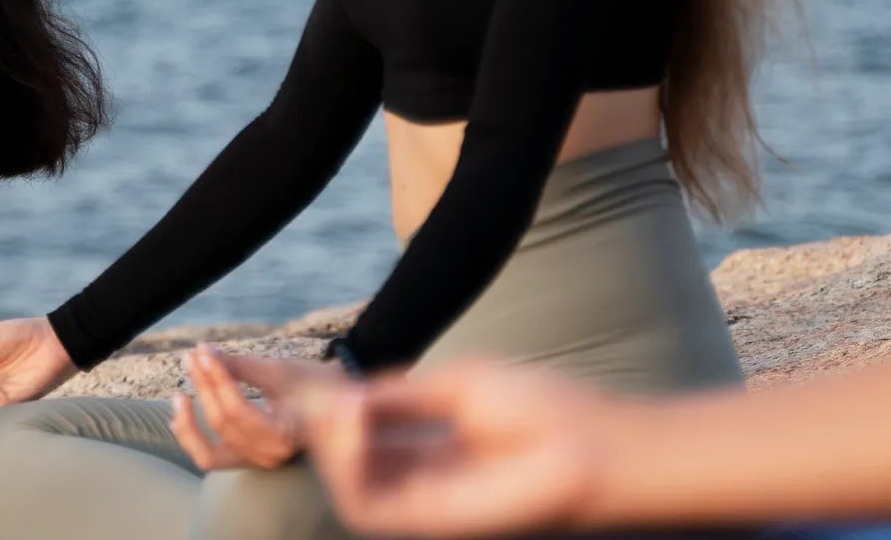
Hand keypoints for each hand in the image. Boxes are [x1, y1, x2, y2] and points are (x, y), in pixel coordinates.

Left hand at [171, 345, 342, 470]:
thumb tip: (204, 353)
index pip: (238, 410)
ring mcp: (259, 462)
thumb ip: (240, 367)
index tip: (204, 350)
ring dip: (190, 422)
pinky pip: (211, 459)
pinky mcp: (248, 460)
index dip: (216, 378)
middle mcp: (271, 456)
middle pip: (223, 424)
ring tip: (179, 394)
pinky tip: (178, 417)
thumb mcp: (280, 371)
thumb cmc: (315, 384)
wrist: (337, 403)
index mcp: (286, 435)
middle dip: (204, 386)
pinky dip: (192, 441)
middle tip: (193, 355)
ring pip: (210, 452)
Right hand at [304, 359, 612, 537]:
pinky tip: (352, 418)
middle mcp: (419, 478)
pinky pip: (362, 504)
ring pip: (345, 483)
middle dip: (317, 418)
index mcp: (429, 446)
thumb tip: (337, 392)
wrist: (596, 445)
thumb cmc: (546, 410)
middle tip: (312, 384)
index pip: (359, 429)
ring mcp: (423, 503)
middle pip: (343, 456)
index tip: (294, 369)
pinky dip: (344, 463)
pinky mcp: (429, 521)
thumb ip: (397, 395)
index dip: (323, 401)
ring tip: (339, 402)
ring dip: (328, 441)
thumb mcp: (456, 386)